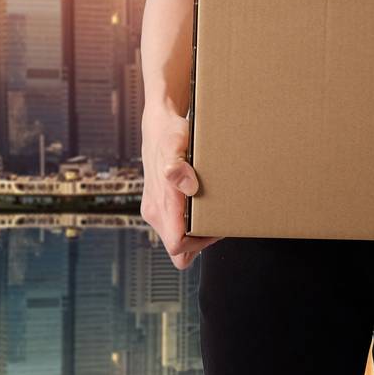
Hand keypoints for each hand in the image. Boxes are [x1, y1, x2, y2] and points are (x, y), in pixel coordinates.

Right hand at [140, 102, 222, 269]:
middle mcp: (155, 211)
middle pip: (178, 249)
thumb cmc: (169, 134)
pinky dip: (189, 223)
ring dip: (195, 233)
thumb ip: (178, 167)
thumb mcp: (176, 143)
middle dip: (200, 242)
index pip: (177, 245)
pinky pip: (175, 227)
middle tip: (218, 220)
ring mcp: (155, 210)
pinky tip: (203, 204)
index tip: (216, 226)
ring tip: (213, 211)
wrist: (158, 125)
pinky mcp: (158, 205)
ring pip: (177, 240)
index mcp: (160, 203)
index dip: (199, 244)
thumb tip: (188, 187)